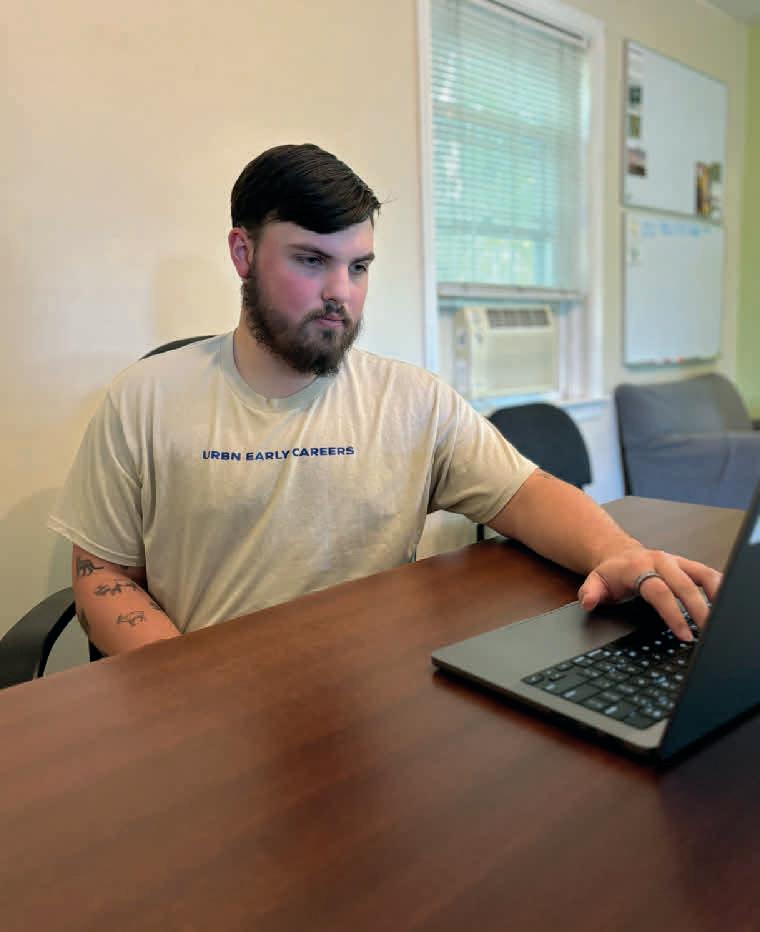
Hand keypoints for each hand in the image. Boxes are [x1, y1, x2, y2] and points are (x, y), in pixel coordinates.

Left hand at [577, 546, 722, 640]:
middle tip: (708, 635)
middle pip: (686, 586)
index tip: (683, 634)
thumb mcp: (594, 582)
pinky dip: (719, 587)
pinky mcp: (688, 565)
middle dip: (699, 611)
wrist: (618, 553)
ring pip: (702, 576)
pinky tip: (724, 605)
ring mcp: (677, 561)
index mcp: (638, 568)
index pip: (660, 591)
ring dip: (715, 597)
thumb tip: (589, 601)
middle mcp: (661, 562)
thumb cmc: (610, 573)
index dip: (672, 613)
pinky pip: (708, 574)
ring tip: (721, 620)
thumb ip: (590, 592)